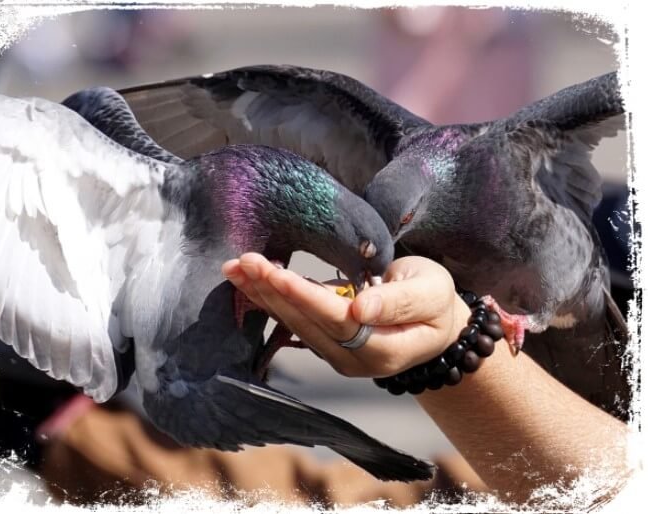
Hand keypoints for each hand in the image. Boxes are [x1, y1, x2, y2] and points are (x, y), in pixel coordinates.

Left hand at [222, 253, 470, 377]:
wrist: (435, 325)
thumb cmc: (436, 302)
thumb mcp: (432, 294)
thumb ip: (399, 303)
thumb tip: (360, 309)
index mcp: (383, 349)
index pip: (336, 321)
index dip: (305, 297)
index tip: (276, 274)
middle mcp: (354, 359)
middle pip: (306, 324)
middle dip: (272, 291)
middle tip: (243, 262)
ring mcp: (337, 355)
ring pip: (293, 325)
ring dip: (263, 296)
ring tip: (236, 268)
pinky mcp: (326, 344)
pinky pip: (294, 322)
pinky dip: (271, 300)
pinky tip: (249, 282)